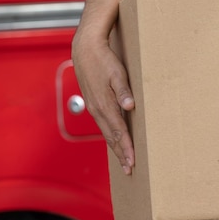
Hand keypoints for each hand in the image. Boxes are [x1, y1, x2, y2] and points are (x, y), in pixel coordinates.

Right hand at [72, 33, 135, 174]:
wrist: (85, 49)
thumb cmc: (104, 59)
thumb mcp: (118, 73)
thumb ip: (124, 91)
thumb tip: (130, 106)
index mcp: (104, 105)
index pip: (118, 132)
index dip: (126, 148)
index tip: (133, 162)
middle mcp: (97, 110)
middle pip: (111, 137)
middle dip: (121, 154)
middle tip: (130, 170)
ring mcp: (94, 108)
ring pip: (107, 133)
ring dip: (116, 147)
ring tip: (124, 161)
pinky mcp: (94, 103)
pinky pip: (104, 125)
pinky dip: (111, 136)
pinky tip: (115, 140)